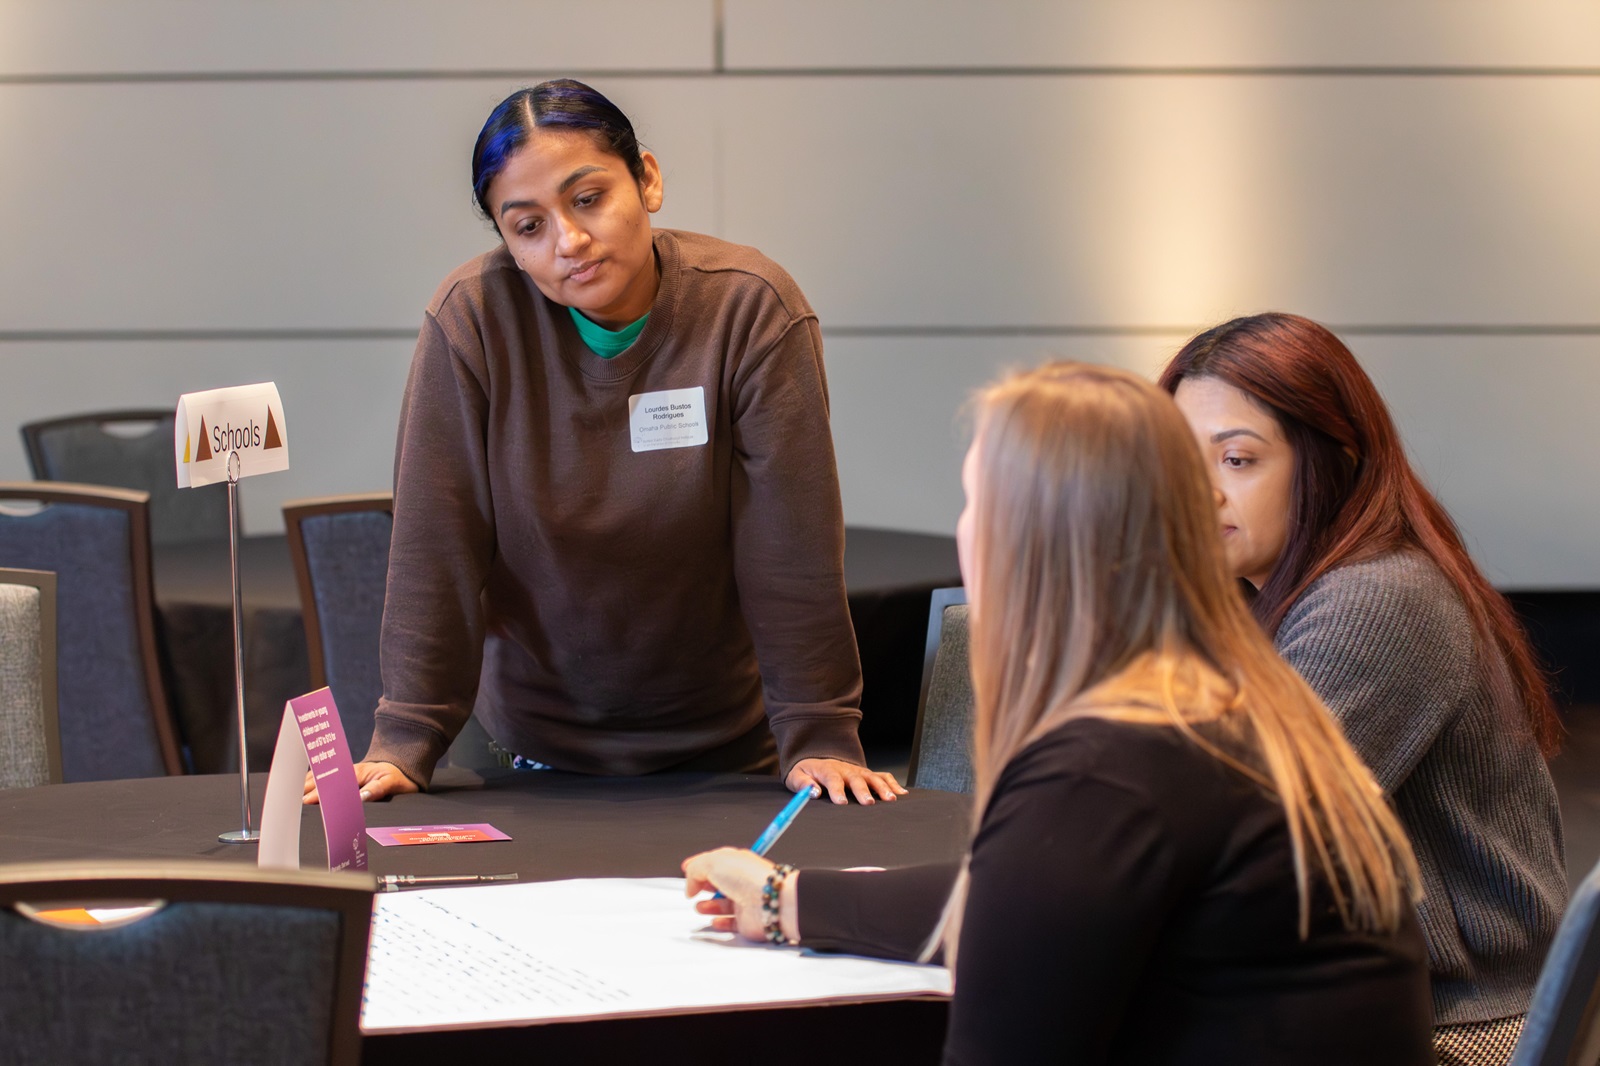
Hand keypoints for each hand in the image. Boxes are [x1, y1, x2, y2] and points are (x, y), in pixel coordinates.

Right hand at [302, 761, 418, 804]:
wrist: (403, 770)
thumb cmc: (398, 778)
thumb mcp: (393, 783)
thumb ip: (378, 789)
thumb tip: (362, 797)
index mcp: (357, 772)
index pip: (333, 783)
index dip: (319, 792)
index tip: (306, 801)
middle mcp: (348, 771)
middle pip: (322, 779)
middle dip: (306, 790)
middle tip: (291, 802)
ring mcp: (345, 773)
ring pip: (320, 777)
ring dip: (306, 785)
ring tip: (290, 796)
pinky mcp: (344, 776)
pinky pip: (324, 777)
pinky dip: (311, 782)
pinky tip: (301, 789)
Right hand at [683, 847, 798, 942]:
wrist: (772, 901)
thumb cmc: (750, 878)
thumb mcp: (712, 863)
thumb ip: (694, 871)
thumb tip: (691, 886)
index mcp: (736, 861)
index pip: (715, 861)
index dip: (699, 865)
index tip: (686, 868)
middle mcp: (741, 881)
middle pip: (718, 883)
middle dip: (704, 886)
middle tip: (694, 889)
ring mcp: (745, 901)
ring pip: (724, 904)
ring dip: (709, 906)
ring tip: (700, 907)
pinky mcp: (747, 921)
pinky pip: (732, 923)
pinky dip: (721, 923)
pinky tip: (714, 921)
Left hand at [787, 758, 907, 805]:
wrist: (817, 760)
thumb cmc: (807, 773)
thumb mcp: (796, 776)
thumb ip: (802, 784)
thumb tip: (813, 792)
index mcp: (827, 770)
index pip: (832, 779)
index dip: (837, 790)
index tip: (842, 802)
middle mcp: (845, 769)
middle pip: (856, 779)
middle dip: (863, 791)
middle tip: (869, 803)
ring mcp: (858, 771)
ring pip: (872, 777)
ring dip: (883, 787)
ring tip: (891, 800)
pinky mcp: (867, 775)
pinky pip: (883, 776)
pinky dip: (893, 784)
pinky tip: (901, 794)